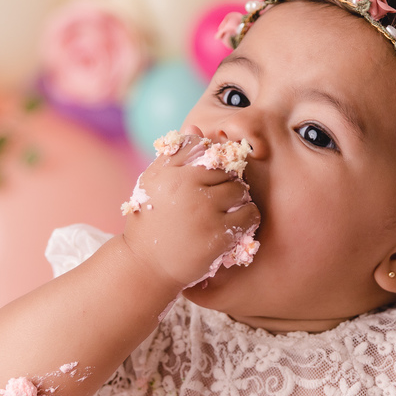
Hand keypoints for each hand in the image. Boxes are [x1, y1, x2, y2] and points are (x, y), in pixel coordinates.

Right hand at [121, 128, 259, 288]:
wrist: (146, 266)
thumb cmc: (150, 222)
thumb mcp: (153, 184)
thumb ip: (173, 156)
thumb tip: (197, 128)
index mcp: (170, 172)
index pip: (205, 149)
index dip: (212, 161)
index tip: (207, 178)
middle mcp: (187, 187)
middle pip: (226, 170)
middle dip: (226, 182)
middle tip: (218, 199)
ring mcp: (204, 211)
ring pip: (241, 190)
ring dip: (239, 199)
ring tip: (227, 211)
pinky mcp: (218, 234)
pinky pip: (249, 214)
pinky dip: (248, 218)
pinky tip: (236, 224)